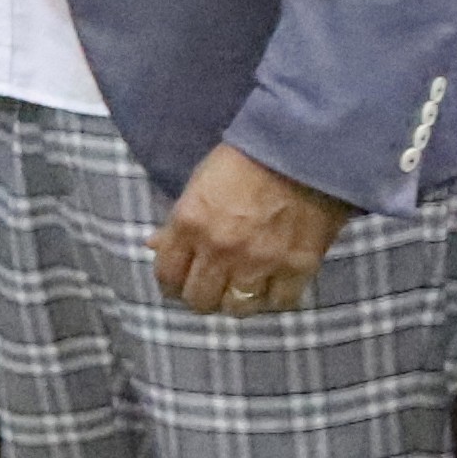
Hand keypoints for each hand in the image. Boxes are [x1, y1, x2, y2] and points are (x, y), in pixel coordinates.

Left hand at [153, 141, 352, 318]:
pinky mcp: (297, 266)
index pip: (167, 276)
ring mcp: (259, 261)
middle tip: (212, 289)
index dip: (172, 285)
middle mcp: (220, 249)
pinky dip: (275, 299)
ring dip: (236, 301)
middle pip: (200, 300)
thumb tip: (155, 246)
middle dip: (202, 297)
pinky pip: (280, 302)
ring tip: (241, 290)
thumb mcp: (198, 185)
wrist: (302, 149)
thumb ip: (177, 222)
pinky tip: (272, 287)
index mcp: (189, 225)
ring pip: (237, 308)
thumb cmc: (245, 161)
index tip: (180, 284)